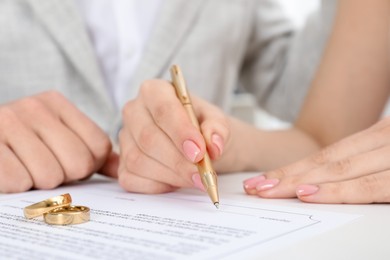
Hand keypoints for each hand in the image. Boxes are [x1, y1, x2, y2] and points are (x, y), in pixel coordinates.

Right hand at [0, 91, 117, 192]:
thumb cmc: (24, 144)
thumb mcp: (58, 137)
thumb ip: (93, 151)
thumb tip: (122, 167)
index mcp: (56, 103)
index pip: (99, 147)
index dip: (88, 166)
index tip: (68, 162)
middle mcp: (33, 107)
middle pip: (78, 163)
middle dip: (65, 176)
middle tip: (47, 168)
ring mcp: (7, 123)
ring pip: (50, 176)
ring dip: (40, 183)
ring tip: (26, 168)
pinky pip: (19, 182)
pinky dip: (17, 186)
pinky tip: (9, 170)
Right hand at [118, 80, 229, 192]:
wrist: (199, 144)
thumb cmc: (204, 127)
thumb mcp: (217, 122)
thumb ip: (218, 129)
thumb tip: (214, 146)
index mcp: (155, 91)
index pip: (162, 109)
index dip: (180, 132)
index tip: (199, 152)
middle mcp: (134, 111)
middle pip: (148, 138)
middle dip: (178, 161)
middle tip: (202, 174)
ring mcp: (125, 138)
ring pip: (138, 160)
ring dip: (171, 176)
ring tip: (195, 179)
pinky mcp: (122, 163)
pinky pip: (131, 179)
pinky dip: (157, 186)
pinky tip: (176, 182)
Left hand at [243, 117, 389, 203]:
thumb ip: (366, 160)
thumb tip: (331, 177)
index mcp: (378, 135)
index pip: (327, 155)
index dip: (292, 168)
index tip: (264, 178)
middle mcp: (382, 140)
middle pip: (324, 162)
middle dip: (285, 176)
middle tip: (254, 187)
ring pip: (338, 170)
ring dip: (297, 182)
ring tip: (267, 191)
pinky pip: (368, 186)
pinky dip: (336, 191)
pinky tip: (308, 195)